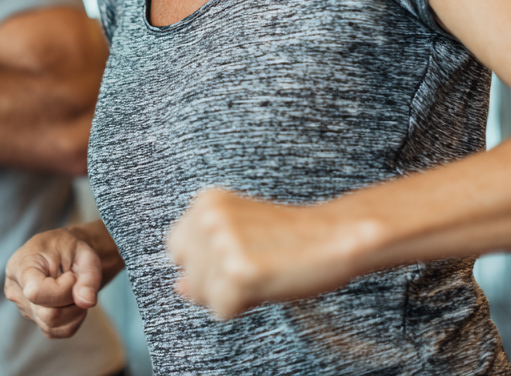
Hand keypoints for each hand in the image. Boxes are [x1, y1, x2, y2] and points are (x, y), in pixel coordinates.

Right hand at [4, 227, 102, 337]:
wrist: (67, 252)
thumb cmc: (72, 248)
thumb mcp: (86, 253)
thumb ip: (90, 275)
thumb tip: (87, 302)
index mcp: (21, 266)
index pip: (36, 292)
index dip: (62, 290)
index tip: (72, 274)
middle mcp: (16, 290)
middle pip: (47, 315)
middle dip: (72, 300)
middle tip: (78, 281)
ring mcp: (23, 307)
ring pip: (52, 326)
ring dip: (74, 311)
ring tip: (76, 289)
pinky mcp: (34, 319)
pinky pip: (56, 332)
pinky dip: (72, 319)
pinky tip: (73, 300)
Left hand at [167, 188, 369, 318]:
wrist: (334, 236)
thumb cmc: (288, 236)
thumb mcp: (238, 234)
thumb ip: (204, 256)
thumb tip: (178, 286)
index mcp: (207, 200)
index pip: (176, 249)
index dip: (205, 261)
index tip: (237, 252)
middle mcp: (209, 217)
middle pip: (187, 274)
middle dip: (214, 280)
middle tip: (253, 263)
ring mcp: (223, 243)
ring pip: (202, 294)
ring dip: (230, 293)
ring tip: (261, 270)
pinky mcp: (238, 272)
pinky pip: (222, 309)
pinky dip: (242, 307)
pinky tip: (265, 283)